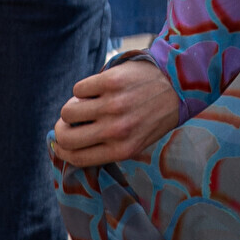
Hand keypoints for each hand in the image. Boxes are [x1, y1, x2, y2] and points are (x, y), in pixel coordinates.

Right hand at [55, 58, 179, 167]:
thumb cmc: (155, 113)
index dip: (61, 150)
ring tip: (88, 103)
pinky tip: (100, 88)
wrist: (180, 83)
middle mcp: (116, 130)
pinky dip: (84, 89)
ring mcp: (114, 105)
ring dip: (73, 107)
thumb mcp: (137, 139)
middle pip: (66, 137)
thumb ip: (107, 146)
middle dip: (61, 129)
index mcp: (122, 149)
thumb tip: (66, 145)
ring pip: (68, 111)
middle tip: (68, 121)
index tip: (59, 143)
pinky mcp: (112, 82)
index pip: (76, 157)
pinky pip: (79, 89)